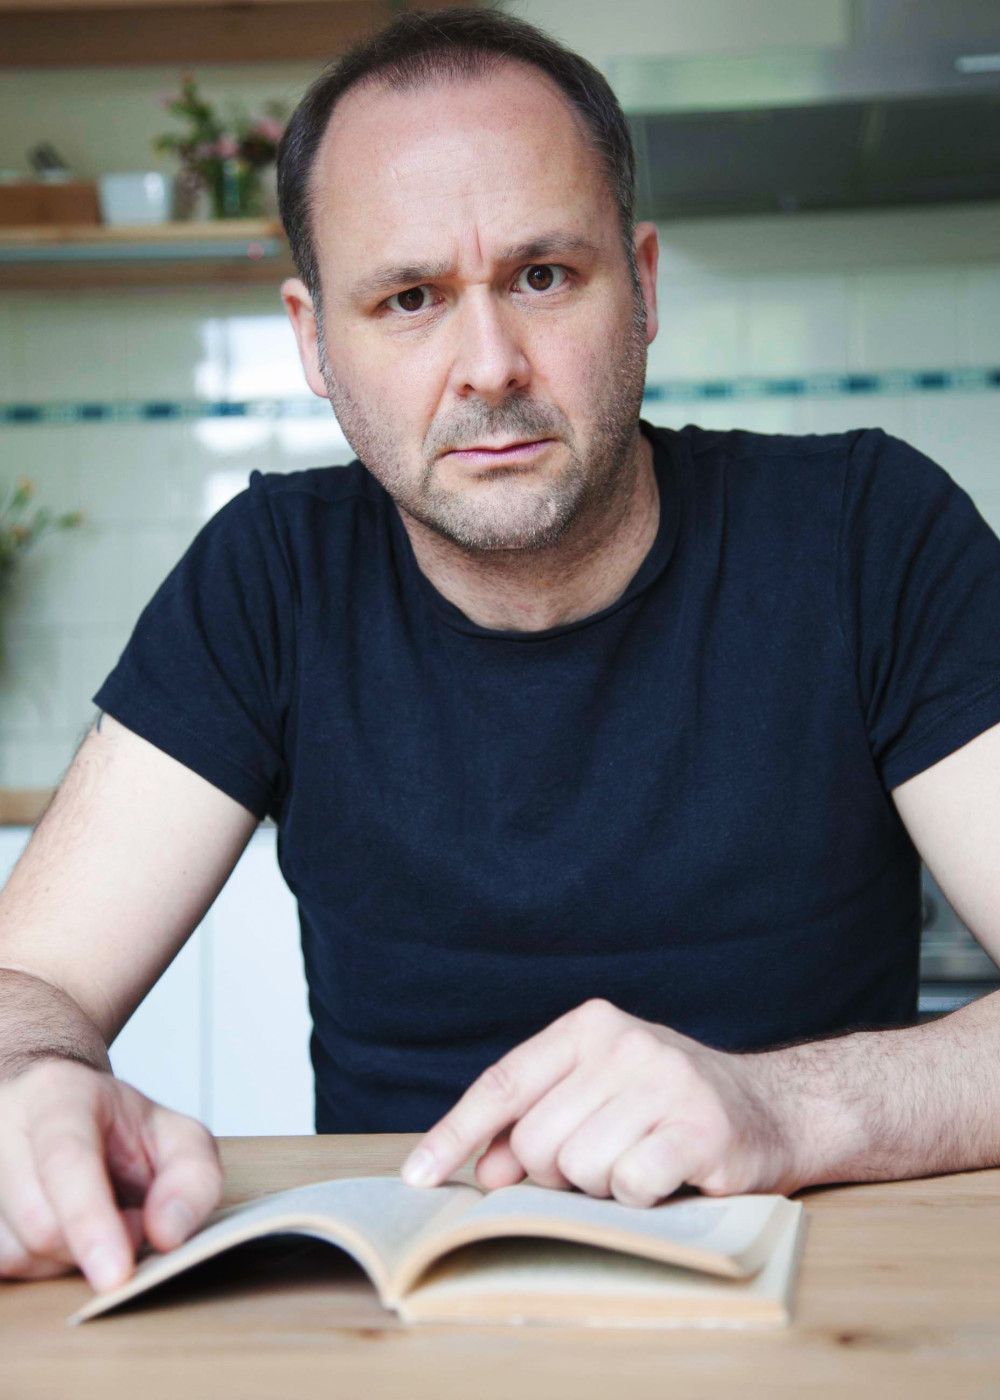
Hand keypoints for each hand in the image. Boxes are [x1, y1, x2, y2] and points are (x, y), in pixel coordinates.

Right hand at [0, 1058, 222, 1290]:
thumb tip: (166, 1236)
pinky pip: (6, 1268)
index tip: (115, 1275)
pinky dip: (43, 1263)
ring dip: (69, 1256)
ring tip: (90, 1214)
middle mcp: (0, 1130)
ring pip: (20, 1255)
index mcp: (58, 1097)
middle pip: (41, 1223)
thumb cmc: (116, 1127)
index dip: (89, 1219)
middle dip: (96, 1241)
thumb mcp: (176, 1135)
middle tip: (128, 1215)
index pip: (67, 1160)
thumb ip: (192, 1178)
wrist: (52, 1110)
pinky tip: (60, 1229)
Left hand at [401, 999, 800, 1205]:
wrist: (775, 1110)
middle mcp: (625, 1042)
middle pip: (537, 1140)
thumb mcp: (597, 1098)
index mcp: (589, 1026)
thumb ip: (538, 1124)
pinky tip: (668, 1176)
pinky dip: (640, 1198)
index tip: (418, 1178)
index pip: (504, 1084)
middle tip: (603, 1161)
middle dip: (556, 1173)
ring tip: (642, 1161)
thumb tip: (485, 1170)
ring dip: (603, 1187)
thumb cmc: (667, 1109)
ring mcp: (665, 1080)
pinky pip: (629, 1185)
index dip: (455, 1133)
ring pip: (579, 1169)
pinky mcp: (699, 1126)